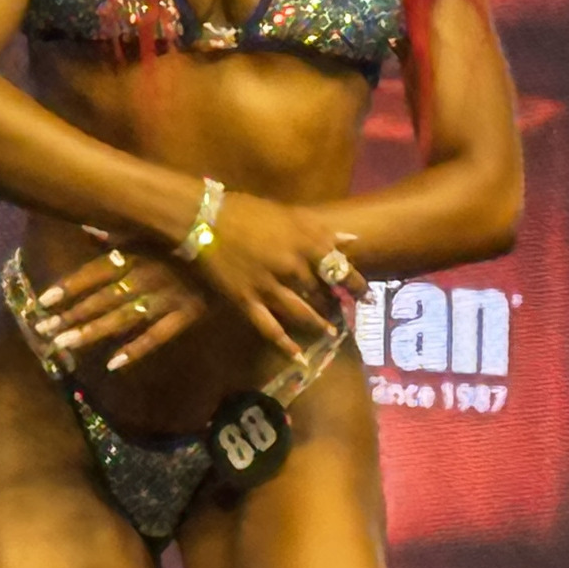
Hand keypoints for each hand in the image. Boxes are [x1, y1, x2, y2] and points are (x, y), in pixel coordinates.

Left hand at [27, 239, 207, 370]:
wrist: (237, 245)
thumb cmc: (192, 233)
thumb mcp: (155, 229)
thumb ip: (120, 233)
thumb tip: (87, 229)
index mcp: (137, 253)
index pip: (95, 271)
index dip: (70, 286)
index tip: (44, 301)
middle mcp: (145, 277)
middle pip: (102, 298)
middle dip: (72, 315)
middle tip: (44, 330)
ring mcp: (164, 298)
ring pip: (122, 319)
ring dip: (92, 332)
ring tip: (65, 346)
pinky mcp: (185, 315)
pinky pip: (158, 336)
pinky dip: (136, 350)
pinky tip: (113, 364)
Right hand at [182, 191, 351, 356]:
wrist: (203, 218)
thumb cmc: (246, 210)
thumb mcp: (288, 213)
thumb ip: (321, 230)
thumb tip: (353, 240)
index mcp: (304, 242)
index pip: (340, 269)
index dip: (355, 285)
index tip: (365, 295)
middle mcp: (292, 267)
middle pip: (321, 293)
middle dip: (334, 304)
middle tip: (343, 313)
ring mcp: (269, 287)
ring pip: (301, 313)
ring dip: (318, 325)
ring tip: (330, 334)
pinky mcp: (247, 301)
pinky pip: (269, 327)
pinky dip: (285, 344)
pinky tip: (298, 357)